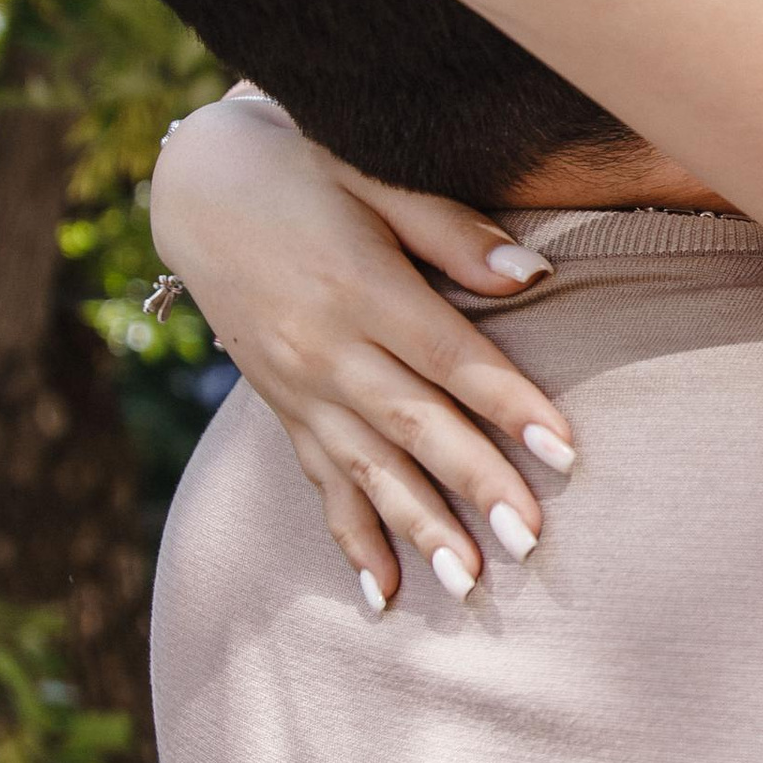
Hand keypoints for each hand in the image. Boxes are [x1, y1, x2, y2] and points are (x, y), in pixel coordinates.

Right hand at [155, 97, 578, 612]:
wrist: (197, 186)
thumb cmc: (308, 169)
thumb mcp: (376, 176)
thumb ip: (452, 232)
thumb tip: (533, 275)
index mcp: (360, 287)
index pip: (449, 356)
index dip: (508, 403)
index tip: (564, 451)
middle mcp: (326, 348)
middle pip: (414, 425)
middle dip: (474, 485)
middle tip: (527, 541)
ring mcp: (299, 386)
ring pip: (367, 468)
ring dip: (419, 528)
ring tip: (467, 584)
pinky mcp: (283, 408)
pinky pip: (320, 482)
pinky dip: (351, 539)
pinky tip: (385, 594)